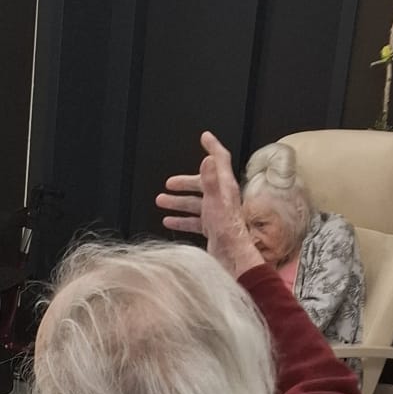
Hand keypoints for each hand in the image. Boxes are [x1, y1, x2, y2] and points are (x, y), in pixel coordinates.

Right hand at [156, 131, 260, 279]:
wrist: (231, 256)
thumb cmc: (226, 228)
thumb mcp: (216, 200)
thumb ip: (211, 179)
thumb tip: (208, 157)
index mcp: (225, 186)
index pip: (220, 160)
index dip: (212, 147)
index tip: (204, 137)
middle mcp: (222, 198)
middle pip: (202, 183)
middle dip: (185, 182)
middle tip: (169, 183)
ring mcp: (216, 213)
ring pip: (195, 203)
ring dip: (178, 201)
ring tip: (161, 201)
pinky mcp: (212, 227)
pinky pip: (194, 220)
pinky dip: (181, 219)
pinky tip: (169, 221)